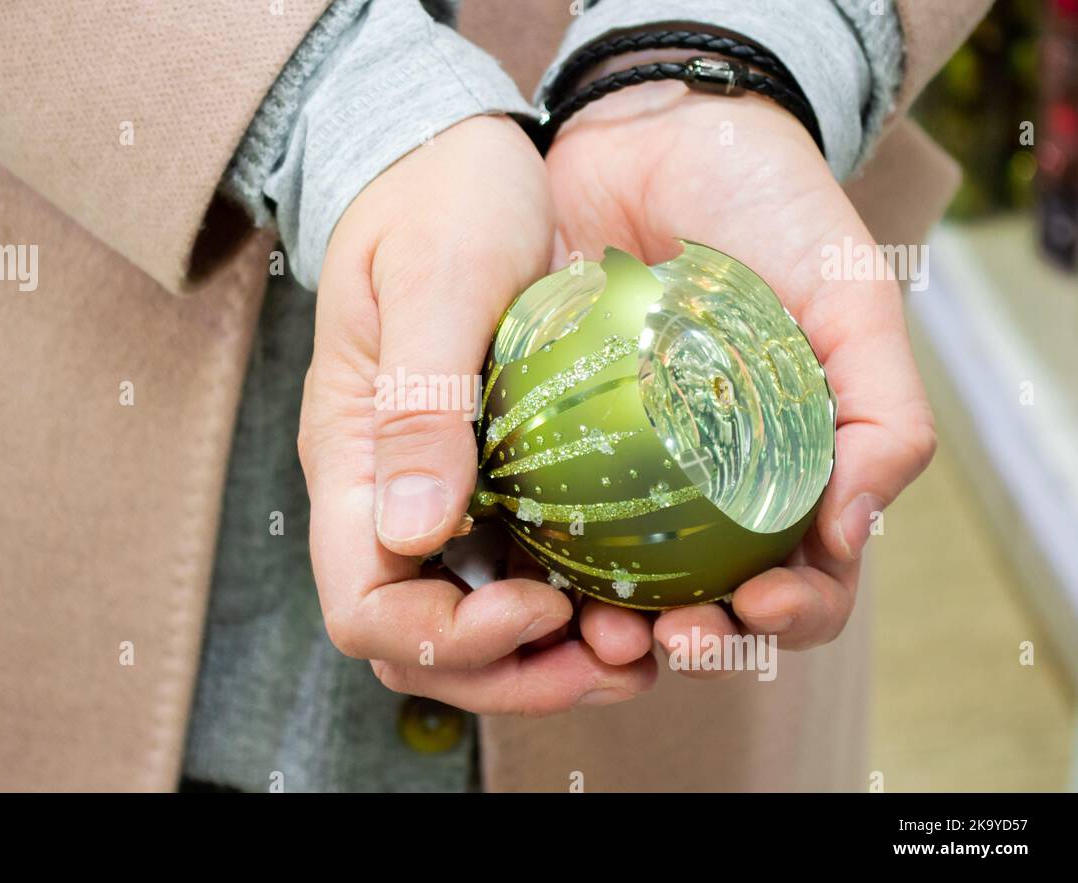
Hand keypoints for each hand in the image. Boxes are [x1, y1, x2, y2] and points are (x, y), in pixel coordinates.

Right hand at [299, 115, 657, 712]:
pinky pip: (526, 575)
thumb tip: (417, 530)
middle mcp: (392, 497)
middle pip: (421, 648)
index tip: (534, 600)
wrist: (455, 159)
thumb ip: (420, 403)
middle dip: (513, 675)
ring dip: (555, 660)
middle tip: (616, 657)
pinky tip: (644, 597)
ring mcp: (443, 495)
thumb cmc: (436, 200)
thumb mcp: (433, 282)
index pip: (367, 608)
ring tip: (644, 644)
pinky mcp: (498, 480)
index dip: (445, 638)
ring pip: (476, 630)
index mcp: (353, 461)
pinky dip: (581, 608)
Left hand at [544, 83, 936, 670]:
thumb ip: (882, 414)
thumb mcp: (854, 299)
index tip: (762, 604)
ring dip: (611, 628)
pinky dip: (537, 560)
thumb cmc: (772, 212)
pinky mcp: (544, 436)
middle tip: (670, 638)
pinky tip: (530, 573)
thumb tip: (853, 534)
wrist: (658, 130)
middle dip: (694, 641)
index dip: (791, 615)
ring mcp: (621, 467)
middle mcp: (702, 487)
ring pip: (618, 583)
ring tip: (598, 632)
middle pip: (705, 602)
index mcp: (787, 470)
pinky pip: (539, 516)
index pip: (803, 579)